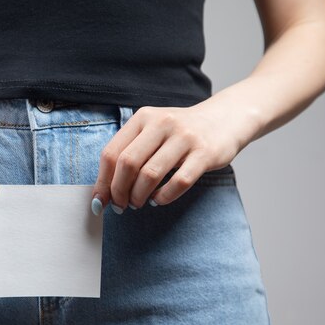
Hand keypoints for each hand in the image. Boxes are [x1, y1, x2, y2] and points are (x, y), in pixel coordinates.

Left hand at [91, 103, 245, 214]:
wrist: (224, 119)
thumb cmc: (179, 133)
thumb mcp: (152, 131)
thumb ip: (129, 153)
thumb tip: (103, 191)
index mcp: (142, 118)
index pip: (111, 153)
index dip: (102, 182)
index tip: (99, 201)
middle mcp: (161, 123)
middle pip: (127, 164)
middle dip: (119, 191)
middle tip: (121, 206)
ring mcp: (184, 137)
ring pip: (150, 174)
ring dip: (139, 196)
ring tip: (139, 203)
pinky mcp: (204, 153)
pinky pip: (179, 182)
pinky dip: (164, 196)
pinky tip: (159, 199)